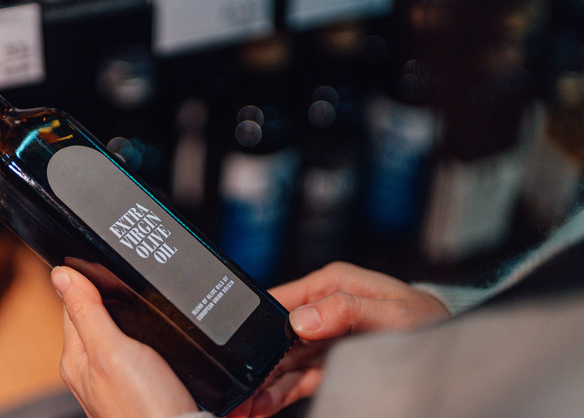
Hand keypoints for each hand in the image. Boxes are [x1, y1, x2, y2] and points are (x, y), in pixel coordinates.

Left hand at [51, 262, 198, 417]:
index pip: (74, 303)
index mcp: (78, 358)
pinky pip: (147, 354)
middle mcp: (94, 370)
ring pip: (127, 334)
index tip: (103, 259)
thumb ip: (87, 311)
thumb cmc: (144, 409)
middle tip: (135, 278)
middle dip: (118, 297)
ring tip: (152, 304)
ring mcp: (120, 381)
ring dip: (140, 318)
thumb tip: (61, 274)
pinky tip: (167, 339)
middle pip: (102, 317)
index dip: (89, 279)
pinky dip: (157, 341)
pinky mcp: (146, 389)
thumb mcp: (112, 350)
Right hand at [230, 262, 450, 416]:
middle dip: (254, 365)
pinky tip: (259, 407)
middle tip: (235, 392)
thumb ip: (348, 311)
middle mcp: (322, 310)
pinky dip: (277, 394)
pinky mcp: (329, 364)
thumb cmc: (429, 322)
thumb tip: (302, 318)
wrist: (457, 351)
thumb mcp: (395, 314)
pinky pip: (297, 380)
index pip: (282, 302)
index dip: (257, 326)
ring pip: (283, 363)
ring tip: (240, 409)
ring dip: (262, 385)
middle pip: (276, 337)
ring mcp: (323, 339)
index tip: (240, 351)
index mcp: (331, 285)